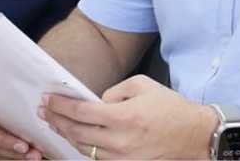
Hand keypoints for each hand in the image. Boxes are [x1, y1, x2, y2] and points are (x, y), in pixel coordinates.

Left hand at [40, 75, 216, 158]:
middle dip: (57, 120)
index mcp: (125, 116)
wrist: (195, 136)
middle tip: (43, 111)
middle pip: (77, 133)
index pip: (82, 112)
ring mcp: (123, 158)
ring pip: (84, 149)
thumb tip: (96, 101)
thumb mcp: (142, 85)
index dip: (61, 106)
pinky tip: (75, 138)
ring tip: (54, 123)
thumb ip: (114, 91)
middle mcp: (121, 140)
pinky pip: (98, 158)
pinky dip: (83, 148)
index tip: (49, 99)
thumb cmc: (170, 107)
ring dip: (66, 135)